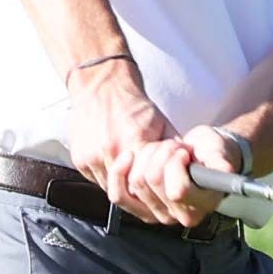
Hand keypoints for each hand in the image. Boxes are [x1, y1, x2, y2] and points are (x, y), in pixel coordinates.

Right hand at [67, 57, 171, 196]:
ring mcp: (92, 157)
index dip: (155, 184)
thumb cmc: (132, 102)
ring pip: (112, 188)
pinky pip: (98, 181)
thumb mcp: (161, 121)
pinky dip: (109, 177)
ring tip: (131, 169)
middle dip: (140, 187)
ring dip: (123, 184)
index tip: (159, 181)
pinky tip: (117, 164)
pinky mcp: (80, 160)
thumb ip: (174, 145)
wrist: (102, 85)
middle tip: (146, 180)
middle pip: (129, 188)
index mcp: (134, 140)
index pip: (148, 180)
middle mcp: (111, 151)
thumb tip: (192, 164)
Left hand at [122, 125, 240, 226]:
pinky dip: (120, 172)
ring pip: (137, 181)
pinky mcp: (138, 207)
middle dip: (163, 154)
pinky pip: (119, 195)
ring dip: (148, 156)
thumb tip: (226, 170)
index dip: (177, 164)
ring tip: (164, 152)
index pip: (177, 190)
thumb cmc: (212, 154)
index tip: (185, 152)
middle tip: (176, 148)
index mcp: (200, 206)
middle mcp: (176, 216)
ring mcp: (155, 214)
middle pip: (153, 181)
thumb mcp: (220, 154)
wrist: (201, 157)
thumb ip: (222, 163)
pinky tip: (129, 157)